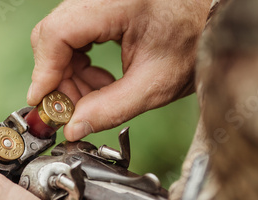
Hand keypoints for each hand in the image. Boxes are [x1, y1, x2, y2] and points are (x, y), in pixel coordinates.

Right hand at [28, 0, 211, 140]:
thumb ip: (110, 109)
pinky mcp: (101, 6)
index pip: (58, 33)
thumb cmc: (196, 43)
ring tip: (94, 97)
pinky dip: (79, 64)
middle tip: (72, 110)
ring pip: (60, 38)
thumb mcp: (154, 84)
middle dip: (57, 79)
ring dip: (68, 74)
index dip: (45, 71)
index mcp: (117, 3)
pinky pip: (74, 35)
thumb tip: (73, 128)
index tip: (42, 102)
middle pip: (53, 35)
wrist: (214, 21)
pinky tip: (99, 81)